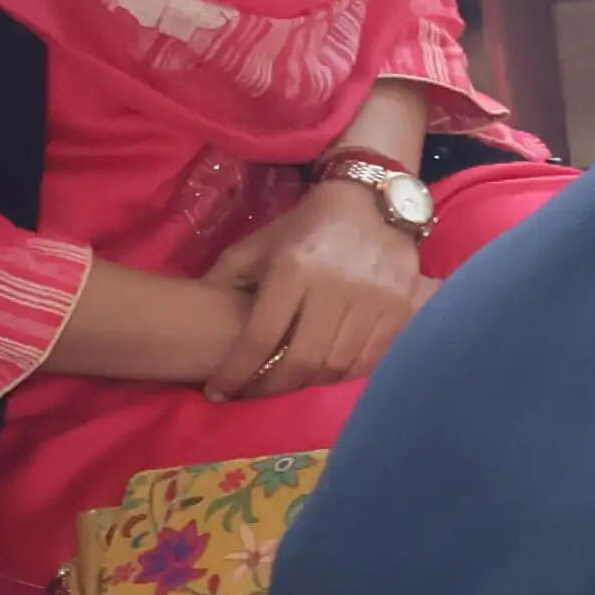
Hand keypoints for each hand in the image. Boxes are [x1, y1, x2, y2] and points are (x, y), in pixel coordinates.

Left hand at [203, 174, 428, 396]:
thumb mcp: (258, 245)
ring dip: (306, 384)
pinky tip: (324, 373)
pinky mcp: (401, 306)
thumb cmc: (306, 227)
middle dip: (270, 387)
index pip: (261, 337)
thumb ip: (225, 280)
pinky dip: (343, 375)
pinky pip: (370, 358)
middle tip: (252, 393)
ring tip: (287, 383)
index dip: (236, 372)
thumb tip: (193, 320)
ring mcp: (374, 297)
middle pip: (301, 360)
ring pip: (336, 364)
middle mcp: (337, 285)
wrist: (373, 201)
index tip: (218, 392)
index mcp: (294, 268)